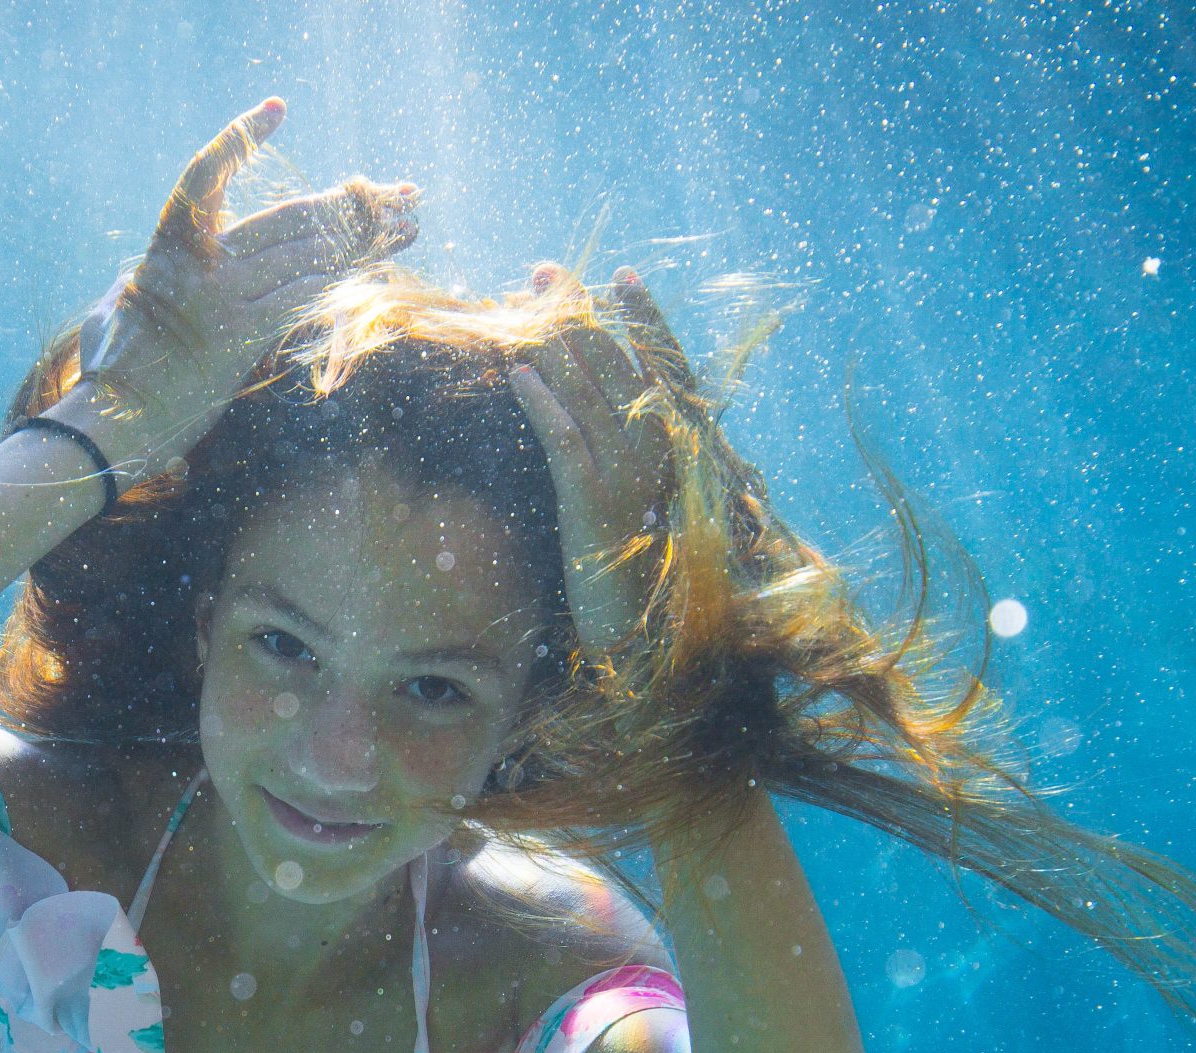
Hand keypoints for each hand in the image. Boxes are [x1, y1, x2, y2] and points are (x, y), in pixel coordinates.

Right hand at [51, 98, 420, 477]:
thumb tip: (130, 283)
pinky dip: (344, 283)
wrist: (112, 422)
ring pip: (307, 257)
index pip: (206, 173)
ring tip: (408, 227)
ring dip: (366, 242)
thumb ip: (132, 285)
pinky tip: (377, 271)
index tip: (276, 108)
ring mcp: (221, 301)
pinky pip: (303, 299)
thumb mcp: (112, 309)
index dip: (239, 139)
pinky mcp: (241, 340)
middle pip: (287, 219)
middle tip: (400, 193)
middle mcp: (200, 265)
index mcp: (169, 245)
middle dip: (349, 204)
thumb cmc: (109, 369)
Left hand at [508, 265, 684, 652]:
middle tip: (545, 274)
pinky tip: (519, 374)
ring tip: (525, 302)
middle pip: (618, 367)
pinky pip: (568, 442)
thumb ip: (626, 452)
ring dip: (555, 343)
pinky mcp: (595, 505)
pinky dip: (544, 404)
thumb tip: (597, 407)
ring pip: (591, 394)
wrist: (637, 635)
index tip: (620, 276)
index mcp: (676, 448)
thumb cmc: (629, 570)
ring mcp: (630, 479)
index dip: (642, 321)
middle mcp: (659, 454)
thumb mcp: (633, 500)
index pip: (663, 367)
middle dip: (580, 314)